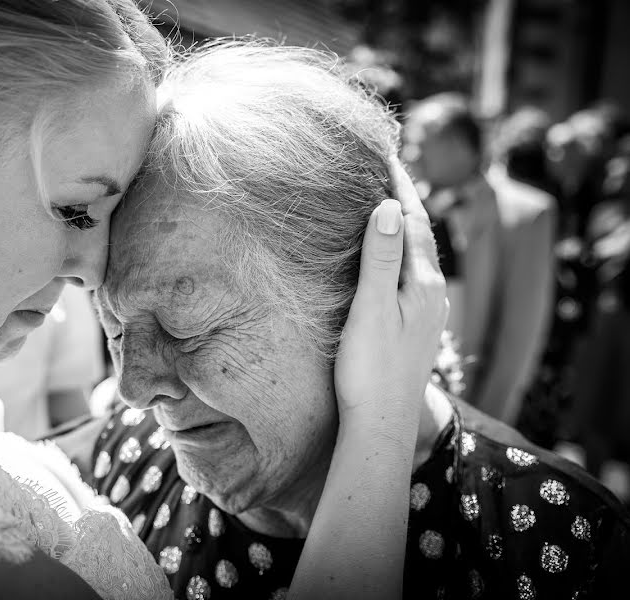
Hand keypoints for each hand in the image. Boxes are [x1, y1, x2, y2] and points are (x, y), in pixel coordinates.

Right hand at [333, 157, 448, 433]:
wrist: (381, 422)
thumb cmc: (371, 369)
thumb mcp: (371, 309)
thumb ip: (381, 258)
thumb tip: (390, 206)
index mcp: (423, 284)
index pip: (414, 220)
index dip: (400, 185)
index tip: (385, 154)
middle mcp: (431, 293)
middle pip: (419, 234)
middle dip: (403, 199)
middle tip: (382, 167)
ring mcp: (425, 311)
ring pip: (415, 254)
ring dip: (401, 224)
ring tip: (383, 201)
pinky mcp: (413, 325)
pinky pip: (408, 272)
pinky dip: (397, 250)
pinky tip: (383, 255)